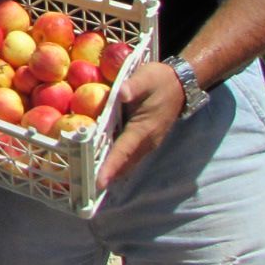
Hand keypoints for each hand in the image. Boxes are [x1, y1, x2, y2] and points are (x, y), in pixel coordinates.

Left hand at [98, 59, 185, 187]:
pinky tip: (101, 167)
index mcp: (144, 128)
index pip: (124, 151)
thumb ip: (133, 85)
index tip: (99, 182)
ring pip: (127, 164)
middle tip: (84, 188)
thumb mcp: (146, 77)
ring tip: (88, 183)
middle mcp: (147, 142)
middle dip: (106, 176)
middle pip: (124, 164)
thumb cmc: (159, 80)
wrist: (179, 84)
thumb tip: (121, 93)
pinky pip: (129, 158)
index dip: (111, 167)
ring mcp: (147, 144)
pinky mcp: (145, 142)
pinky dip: (116, 165)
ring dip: (111, 174)